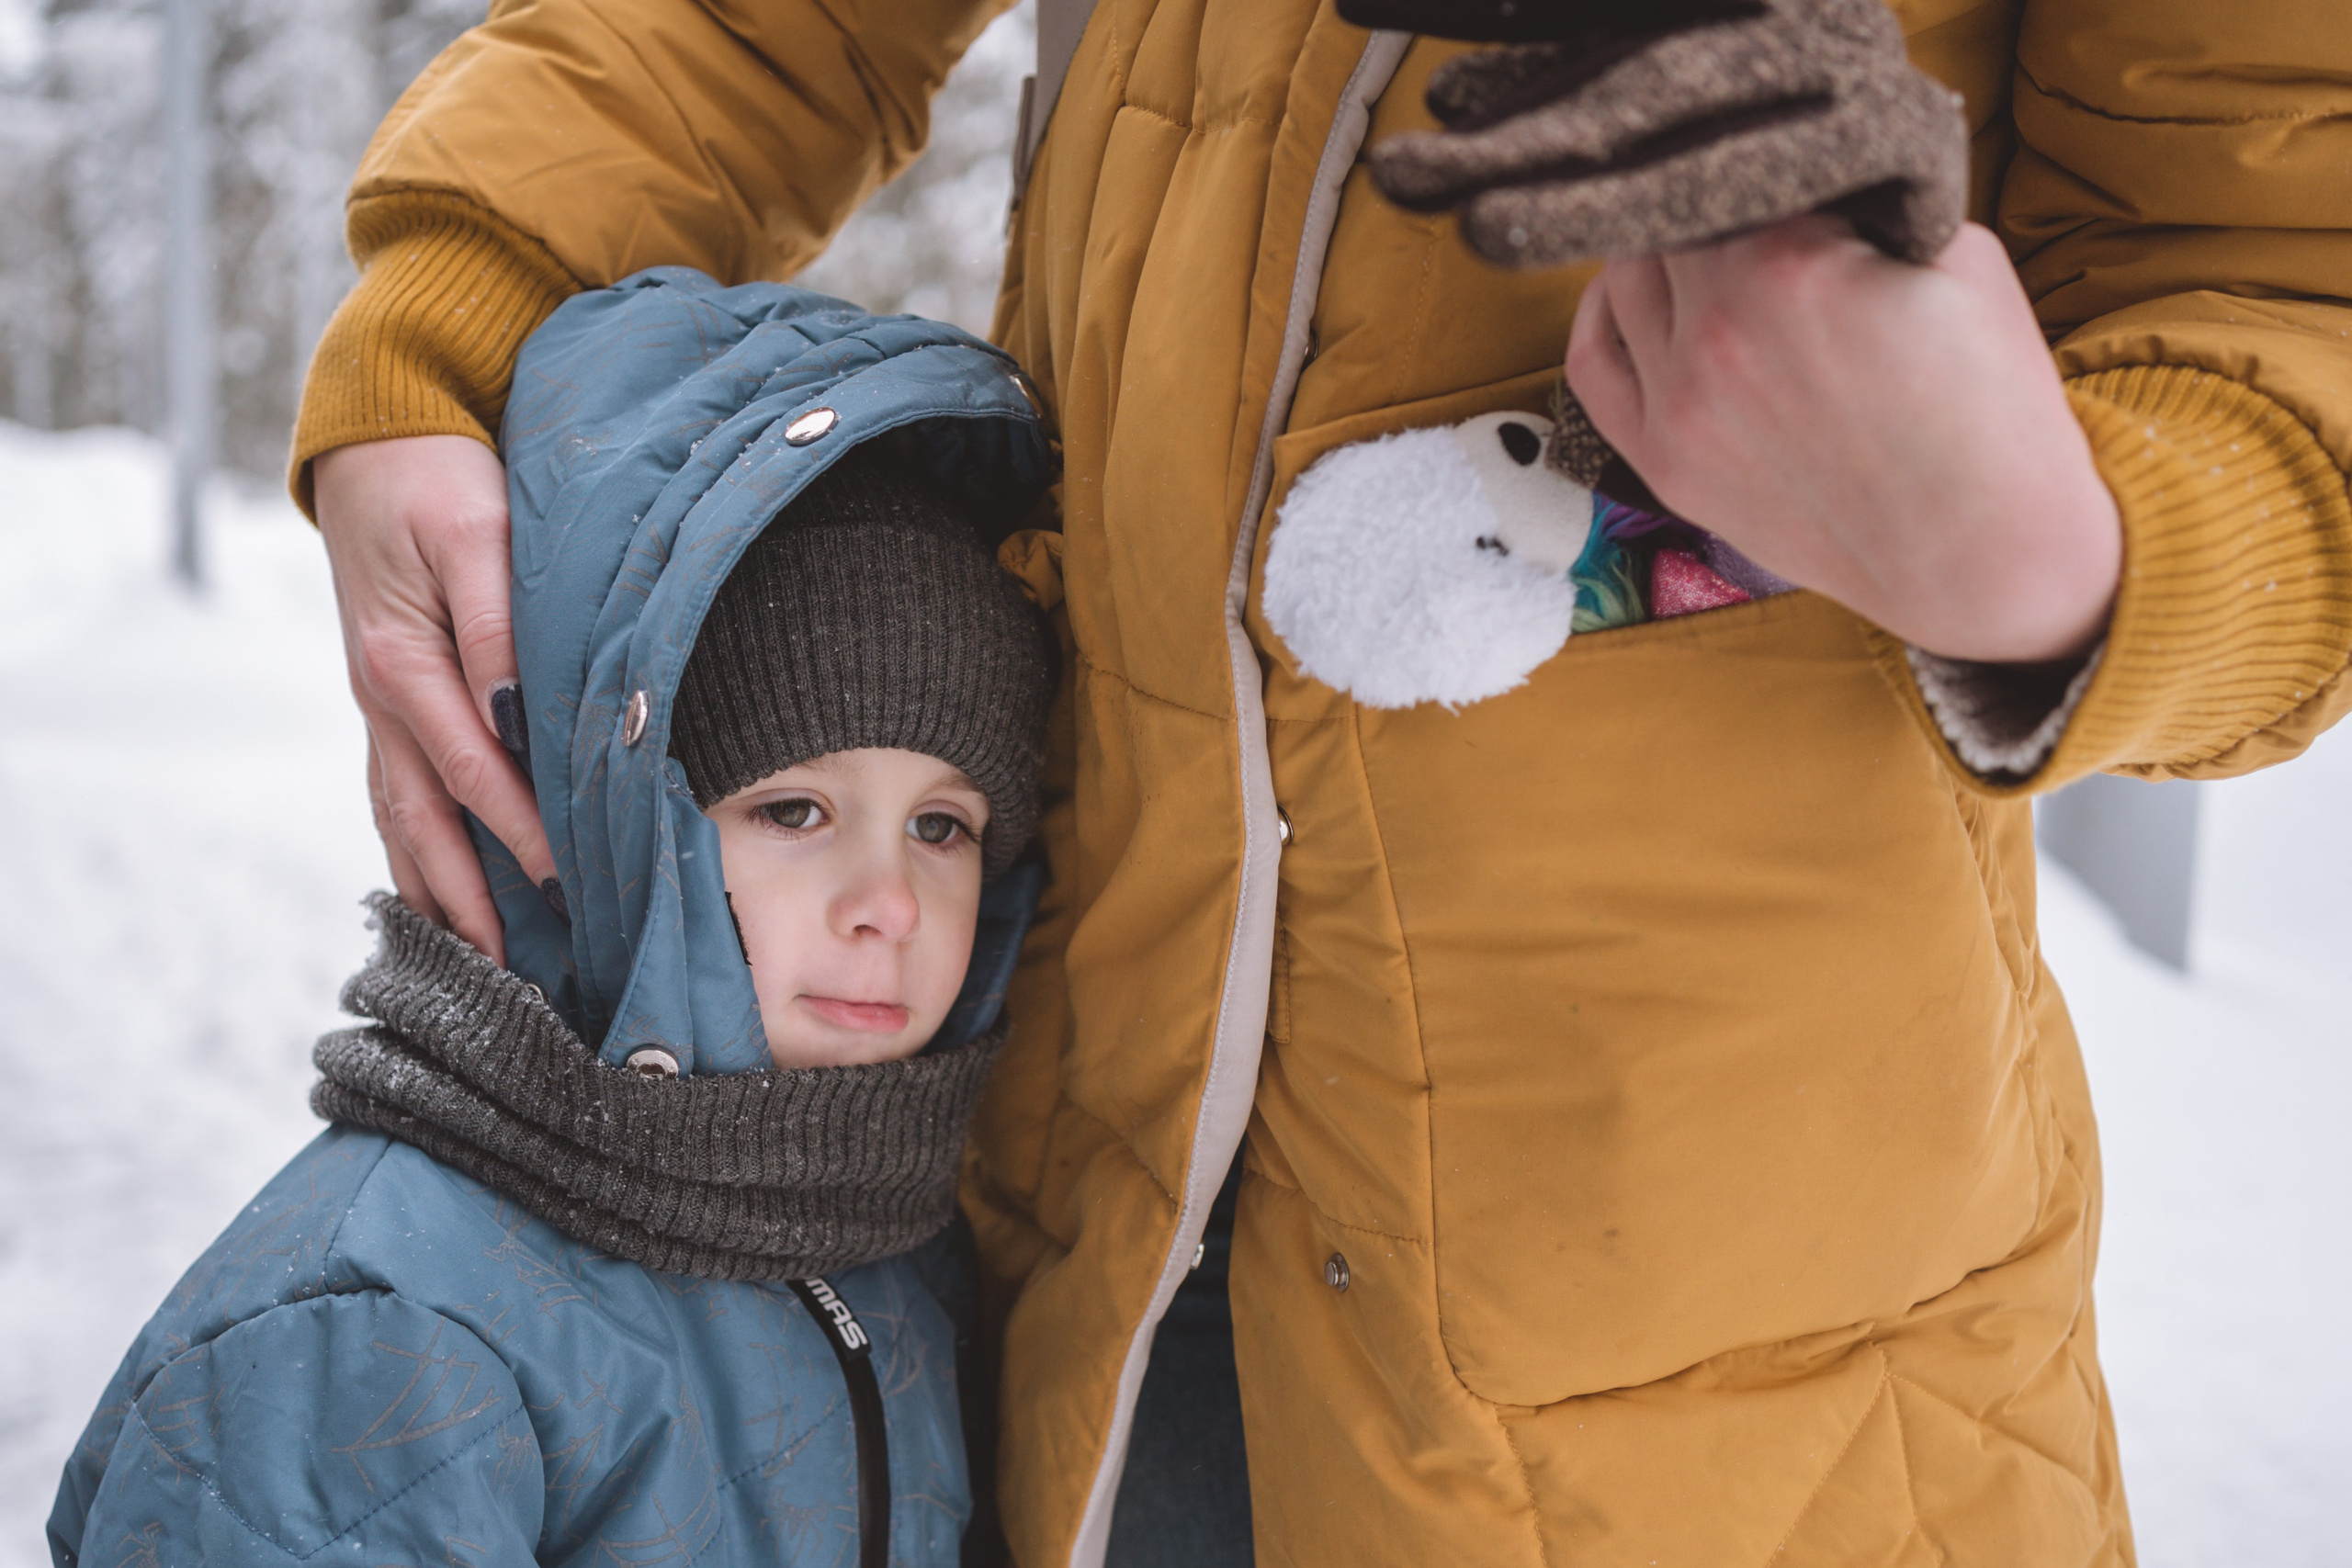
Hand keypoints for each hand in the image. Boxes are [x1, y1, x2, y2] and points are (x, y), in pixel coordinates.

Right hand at [314, 435, 553, 963]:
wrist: (376, 441)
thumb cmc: (439, 480)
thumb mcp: (476, 534)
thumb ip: (499, 625)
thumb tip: (515, 712)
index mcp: (402, 661)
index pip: (472, 772)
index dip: (521, 836)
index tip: (570, 891)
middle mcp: (380, 698)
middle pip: (423, 825)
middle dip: (467, 906)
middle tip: (511, 985)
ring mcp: (376, 706)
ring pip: (401, 822)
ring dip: (436, 898)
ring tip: (475, 972)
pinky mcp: (386, 702)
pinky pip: (395, 797)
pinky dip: (414, 856)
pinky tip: (436, 901)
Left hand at [1566, 216, 2120, 662]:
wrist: (1982, 552)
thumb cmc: (1989, 409)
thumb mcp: (1959, 258)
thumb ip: (1867, 201)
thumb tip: (1808, 186)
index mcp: (1788, 259)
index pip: (1738, 173)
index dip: (1774, 179)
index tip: (1804, 201)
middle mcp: (1715, 326)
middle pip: (1674, 222)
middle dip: (1718, 217)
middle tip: (1764, 236)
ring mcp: (1679, 401)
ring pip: (1624, 281)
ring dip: (1662, 259)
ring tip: (1712, 263)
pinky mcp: (1663, 462)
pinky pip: (1590, 366)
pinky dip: (1600, 320)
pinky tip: (1633, 302)